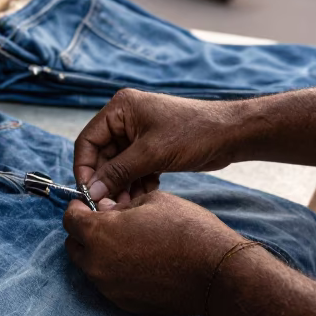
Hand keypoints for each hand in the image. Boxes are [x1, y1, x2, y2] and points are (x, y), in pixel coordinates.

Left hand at [63, 191, 242, 315]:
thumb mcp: (152, 201)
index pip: (69, 219)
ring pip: (91, 266)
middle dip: (85, 232)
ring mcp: (109, 287)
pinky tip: (139, 261)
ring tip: (127, 242)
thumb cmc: (187, 230)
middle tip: (106, 222)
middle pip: (74, 246)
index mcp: (99, 233)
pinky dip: (115, 271)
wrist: (215, 273)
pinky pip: (109, 283)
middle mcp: (97, 264)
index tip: (88, 204)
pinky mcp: (124, 303)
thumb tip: (104, 209)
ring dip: (99, 252)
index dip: (77, 207)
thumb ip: (119, 206)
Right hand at [73, 89, 242, 202]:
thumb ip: (118, 173)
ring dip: (121, 187)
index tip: (88, 193)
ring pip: (118, 167)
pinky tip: (145, 195)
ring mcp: (138, 135)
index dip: (85, 168)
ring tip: (128, 205)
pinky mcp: (151, 149)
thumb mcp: (151, 154)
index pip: (88, 141)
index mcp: (120, 109)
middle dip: (106, 182)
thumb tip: (92, 192)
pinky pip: (133, 170)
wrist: (230, 134)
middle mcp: (125, 120)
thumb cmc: (194, 132)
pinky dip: (136, 184)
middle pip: (102, 157)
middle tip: (110, 206)